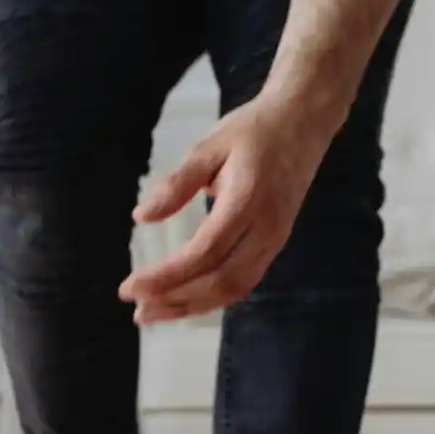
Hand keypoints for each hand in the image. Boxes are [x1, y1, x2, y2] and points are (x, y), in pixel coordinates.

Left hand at [119, 93, 337, 324]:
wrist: (304, 120)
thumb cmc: (253, 131)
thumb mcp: (208, 147)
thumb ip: (177, 183)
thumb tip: (142, 217)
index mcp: (248, 201)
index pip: (204, 253)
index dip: (167, 276)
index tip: (130, 286)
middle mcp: (267, 227)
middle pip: (220, 279)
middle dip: (174, 299)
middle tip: (135, 307)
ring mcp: (275, 238)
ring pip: (234, 288)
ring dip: (191, 306)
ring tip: (152, 313)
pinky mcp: (275, 242)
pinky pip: (244, 281)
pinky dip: (211, 297)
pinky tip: (182, 300)